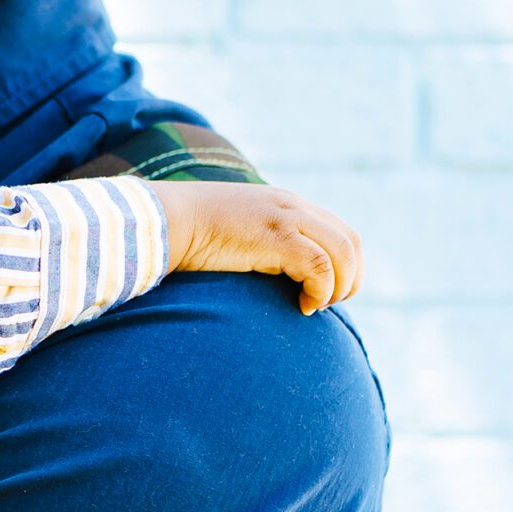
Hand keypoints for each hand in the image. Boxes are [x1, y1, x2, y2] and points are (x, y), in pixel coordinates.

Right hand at [152, 181, 363, 315]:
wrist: (162, 221)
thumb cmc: (189, 235)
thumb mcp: (236, 233)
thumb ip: (261, 243)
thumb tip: (274, 273)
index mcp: (287, 204)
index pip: (340, 231)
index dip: (346, 266)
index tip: (327, 292)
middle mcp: (293, 206)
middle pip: (350, 242)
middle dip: (350, 279)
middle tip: (328, 304)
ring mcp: (285, 218)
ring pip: (341, 254)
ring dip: (337, 288)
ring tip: (314, 307)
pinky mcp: (276, 237)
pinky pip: (319, 267)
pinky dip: (320, 292)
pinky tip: (302, 307)